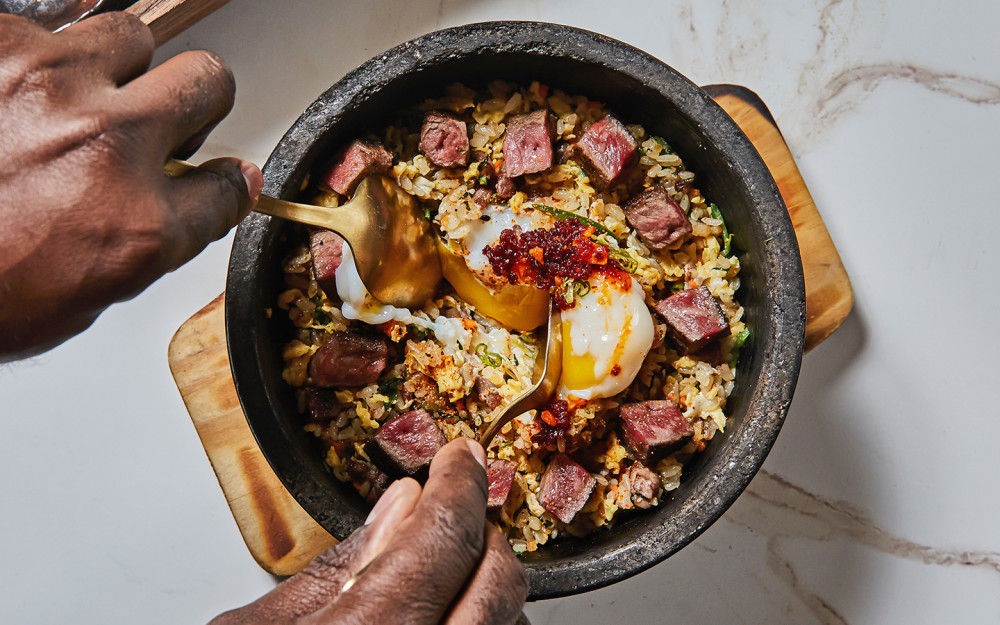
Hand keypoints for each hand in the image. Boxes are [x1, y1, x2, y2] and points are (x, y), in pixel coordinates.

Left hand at [0, 13, 261, 360]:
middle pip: (209, 81)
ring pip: (131, 34)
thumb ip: (160, 239)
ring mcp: (50, 84)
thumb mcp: (89, 293)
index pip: (226, 186)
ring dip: (118, 67)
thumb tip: (202, 198)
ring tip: (77, 97)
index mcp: (139, 222)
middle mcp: (109, 143)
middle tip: (166, 118)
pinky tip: (22, 88)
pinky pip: (48, 17)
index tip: (217, 178)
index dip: (224, 182)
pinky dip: (41, 49)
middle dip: (198, 102)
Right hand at [211, 439, 528, 624]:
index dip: (459, 484)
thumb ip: (336, 567)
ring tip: (447, 567)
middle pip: (497, 581)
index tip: (461, 459)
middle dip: (482, 533)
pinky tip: (448, 617)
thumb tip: (400, 506)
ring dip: (488, 587)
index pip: (445, 535)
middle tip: (455, 507)